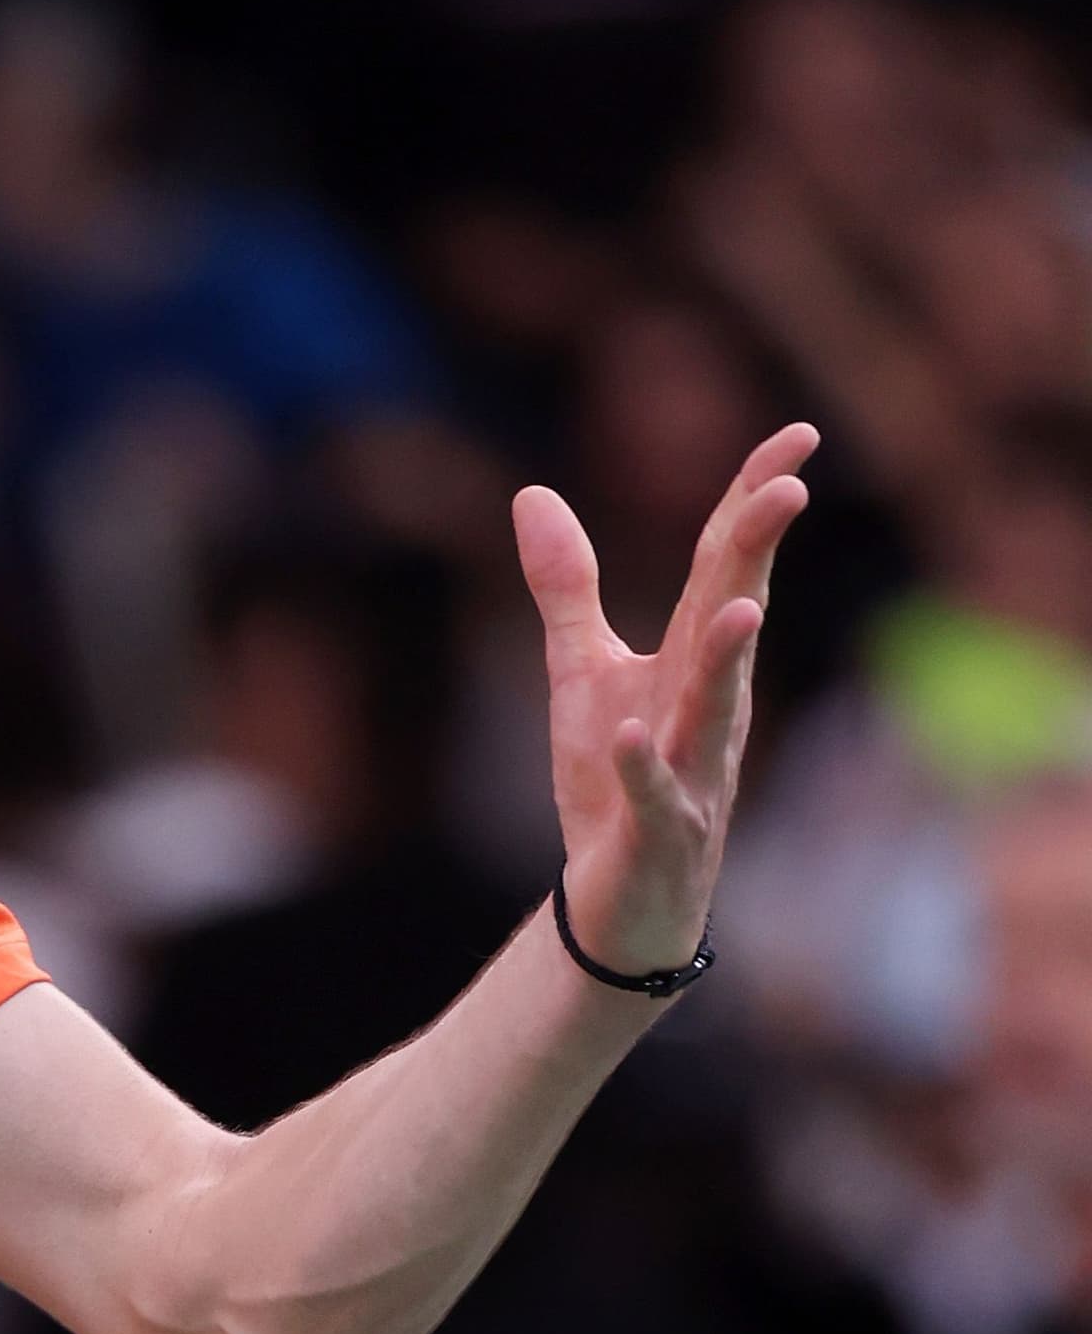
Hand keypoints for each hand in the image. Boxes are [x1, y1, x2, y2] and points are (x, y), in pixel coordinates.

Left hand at [514, 425, 817, 976]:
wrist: (622, 901)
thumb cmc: (617, 778)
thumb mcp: (581, 671)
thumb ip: (567, 586)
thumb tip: (533, 493)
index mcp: (692, 659)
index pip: (727, 566)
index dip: (754, 500)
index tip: (799, 432)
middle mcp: (707, 705)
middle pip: (733, 616)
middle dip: (757, 554)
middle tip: (790, 486)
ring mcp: (692, 770)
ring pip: (714, 708)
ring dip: (728, 658)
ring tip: (742, 606)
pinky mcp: (659, 832)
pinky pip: (655, 796)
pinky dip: (646, 767)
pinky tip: (633, 734)